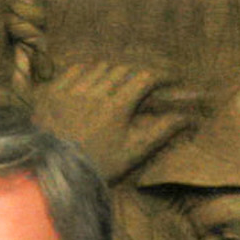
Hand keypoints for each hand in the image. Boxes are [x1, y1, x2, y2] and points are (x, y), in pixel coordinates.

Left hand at [40, 61, 191, 180]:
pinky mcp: (53, 91)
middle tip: (144, 85)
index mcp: (117, 106)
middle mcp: (94, 91)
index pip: (145, 78)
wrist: (53, 173)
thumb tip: (186, 118)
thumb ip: (159, 131)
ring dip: (114, 72)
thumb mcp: (133, 152)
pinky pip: (74, 69)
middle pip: (123, 69)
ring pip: (99, 67)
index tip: (171, 79)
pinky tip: (92, 82)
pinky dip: (88, 71)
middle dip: (137, 74)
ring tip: (119, 84)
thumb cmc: (99, 165)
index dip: (162, 75)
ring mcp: (71, 89)